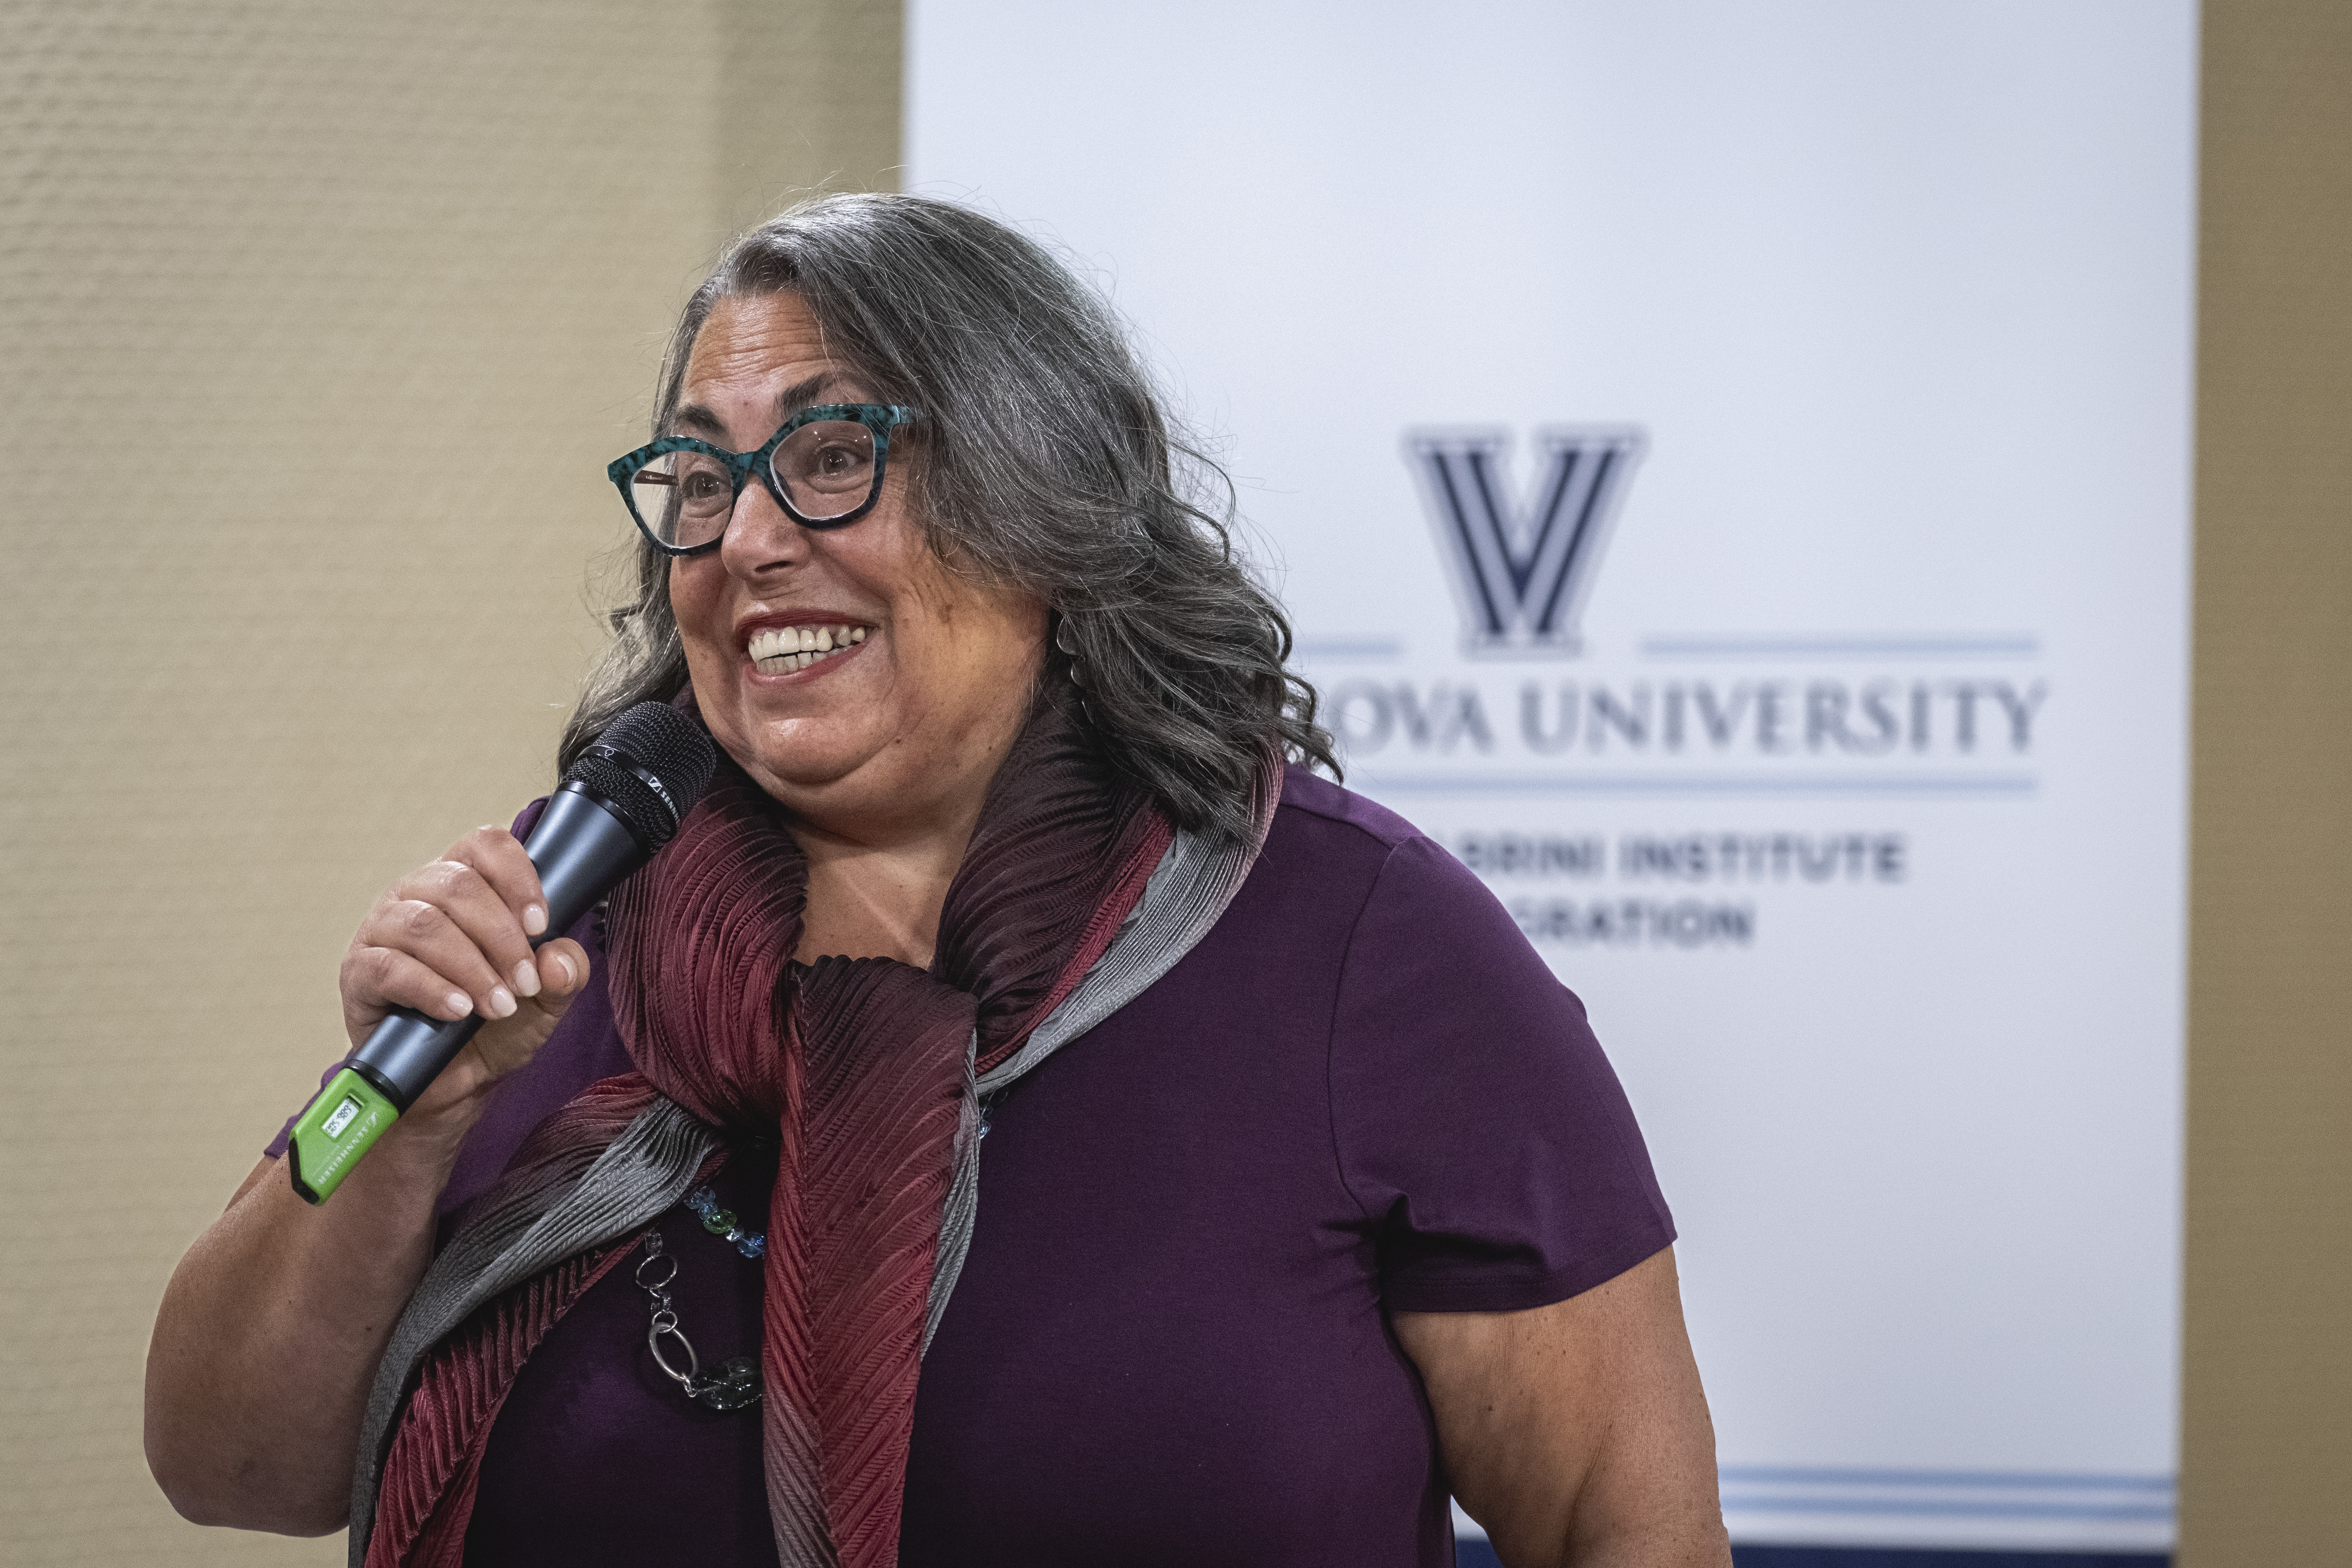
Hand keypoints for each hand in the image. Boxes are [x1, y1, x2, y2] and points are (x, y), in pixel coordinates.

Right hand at [338, 825, 590, 1123]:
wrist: (455, 1081)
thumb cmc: (496, 1025)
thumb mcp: (546, 999)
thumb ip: (565, 972)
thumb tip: (560, 958)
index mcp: (462, 883)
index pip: (485, 846)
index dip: (518, 877)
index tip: (541, 925)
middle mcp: (418, 895)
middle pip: (460, 885)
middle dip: (502, 937)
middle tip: (525, 984)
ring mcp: (382, 930)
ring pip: (426, 924)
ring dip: (472, 967)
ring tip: (498, 1006)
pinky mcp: (360, 971)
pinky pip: (391, 968)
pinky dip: (432, 989)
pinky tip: (458, 1011)